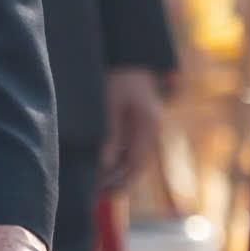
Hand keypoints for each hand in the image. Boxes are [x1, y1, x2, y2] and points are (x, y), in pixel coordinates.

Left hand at [99, 66, 166, 193]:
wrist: (128, 55)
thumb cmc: (116, 77)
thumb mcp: (109, 105)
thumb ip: (109, 135)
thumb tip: (105, 165)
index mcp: (148, 126)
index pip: (135, 164)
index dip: (119, 182)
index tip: (100, 192)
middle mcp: (152, 129)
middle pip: (137, 165)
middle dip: (119, 183)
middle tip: (97, 196)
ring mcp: (148, 126)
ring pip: (135, 159)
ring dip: (119, 174)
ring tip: (98, 187)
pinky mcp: (141, 123)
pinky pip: (132, 148)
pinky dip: (120, 161)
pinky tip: (105, 167)